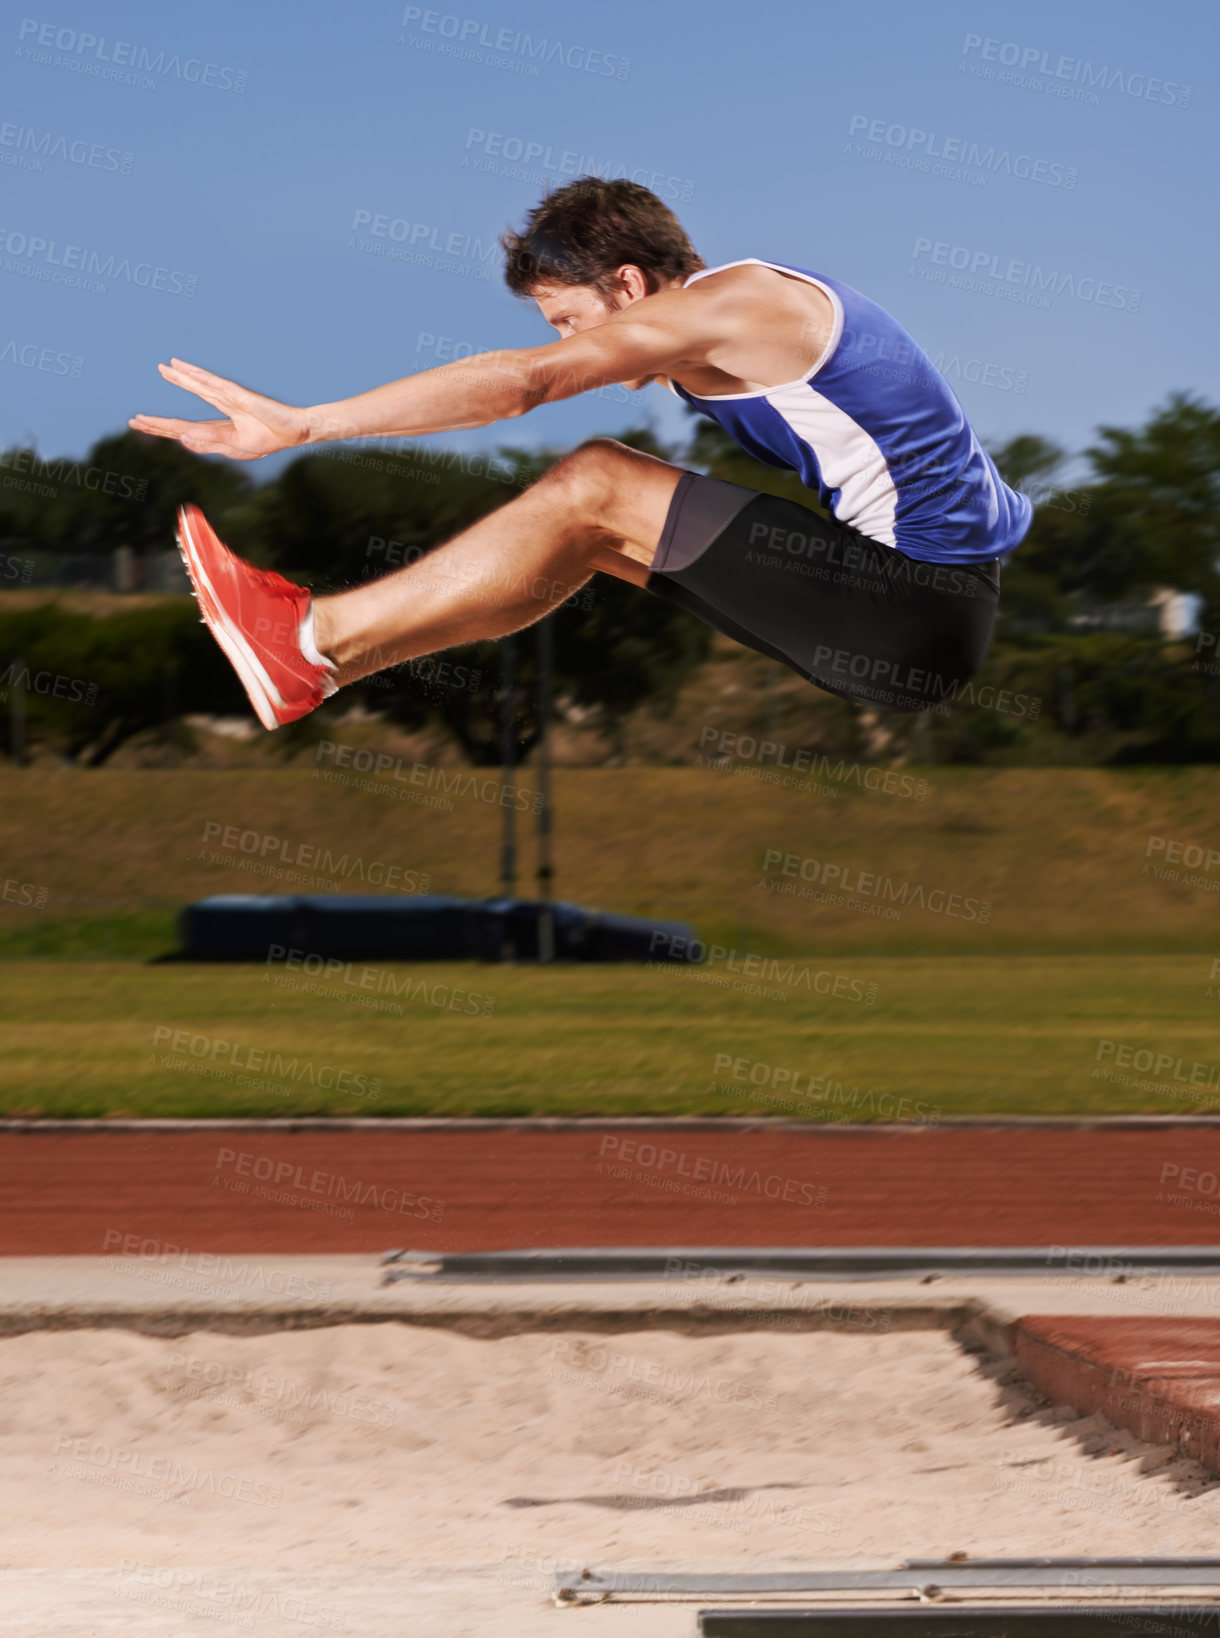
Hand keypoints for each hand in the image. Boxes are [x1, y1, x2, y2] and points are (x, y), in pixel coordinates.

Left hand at [128, 358, 309, 459]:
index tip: (138, 424)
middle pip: (184, 411)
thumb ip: (210, 442)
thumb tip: (183, 439)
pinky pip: (215, 384)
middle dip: (160, 417)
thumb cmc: (268, 439)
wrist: (294, 431)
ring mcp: (228, 401)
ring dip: (180, 378)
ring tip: (163, 368)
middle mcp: (217, 412)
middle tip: (134, 418)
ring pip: (198, 387)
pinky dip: (199, 377)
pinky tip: (185, 369)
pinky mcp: (239, 395)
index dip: (160, 427)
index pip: (182, 428)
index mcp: (216, 429)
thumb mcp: (236, 447)